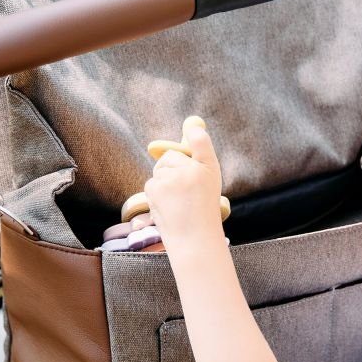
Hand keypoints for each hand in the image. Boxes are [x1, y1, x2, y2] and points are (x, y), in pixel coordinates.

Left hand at [141, 125, 224, 248]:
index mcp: (207, 165)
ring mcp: (170, 178)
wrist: (194, 239)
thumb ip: (199, 148)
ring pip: (160, 172)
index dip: (191, 145)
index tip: (192, 140)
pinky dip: (157, 194)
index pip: (195, 141)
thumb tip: (191, 121)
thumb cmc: (204, 208)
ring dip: (166, 183)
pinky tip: (170, 207)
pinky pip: (152, 183)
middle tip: (189, 193)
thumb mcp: (209, 177)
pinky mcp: (155, 189)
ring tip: (180, 202)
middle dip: (175, 170)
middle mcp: (189, 168)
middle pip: (171, 157)